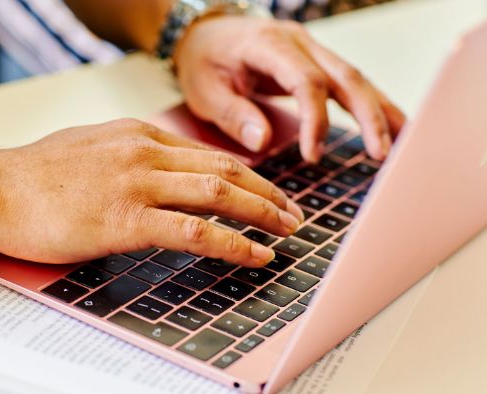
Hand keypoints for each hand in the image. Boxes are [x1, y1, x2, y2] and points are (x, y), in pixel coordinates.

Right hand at [0, 119, 304, 266]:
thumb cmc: (32, 176)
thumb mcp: (87, 149)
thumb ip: (125, 156)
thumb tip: (152, 170)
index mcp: (136, 135)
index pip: (205, 152)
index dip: (244, 173)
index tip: (263, 191)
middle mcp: (144, 152)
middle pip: (224, 168)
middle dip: (266, 192)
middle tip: (292, 212)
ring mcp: (137, 184)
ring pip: (219, 193)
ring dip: (262, 213)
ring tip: (288, 230)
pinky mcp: (126, 219)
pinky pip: (196, 231)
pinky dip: (233, 243)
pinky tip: (255, 254)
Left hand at [173, 16, 405, 161]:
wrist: (204, 33)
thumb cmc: (203, 60)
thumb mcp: (205, 90)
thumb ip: (233, 115)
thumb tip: (263, 141)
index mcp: (269, 46)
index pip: (306, 81)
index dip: (315, 119)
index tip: (312, 155)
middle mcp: (297, 42)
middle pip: (344, 76)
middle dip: (368, 116)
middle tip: (381, 154)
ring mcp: (310, 49)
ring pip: (355, 77)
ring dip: (380, 110)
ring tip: (404, 142)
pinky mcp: (315, 61)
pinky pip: (348, 82)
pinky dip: (371, 104)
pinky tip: (392, 125)